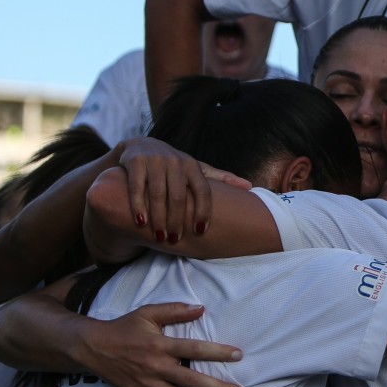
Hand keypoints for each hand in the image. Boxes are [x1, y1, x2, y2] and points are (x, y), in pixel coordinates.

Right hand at [81, 302, 242, 386]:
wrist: (93, 347)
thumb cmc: (124, 328)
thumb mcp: (149, 313)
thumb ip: (175, 310)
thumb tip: (201, 308)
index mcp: (161, 346)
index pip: (195, 349)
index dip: (217, 352)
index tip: (238, 355)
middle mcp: (156, 367)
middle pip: (191, 381)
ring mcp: (147, 385)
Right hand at [118, 137, 249, 243]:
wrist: (140, 146)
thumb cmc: (174, 165)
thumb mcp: (197, 169)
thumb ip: (220, 179)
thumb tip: (250, 187)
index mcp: (193, 166)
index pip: (203, 191)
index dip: (204, 212)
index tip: (201, 232)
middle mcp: (176, 161)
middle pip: (179, 196)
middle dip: (177, 221)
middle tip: (175, 240)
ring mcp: (155, 160)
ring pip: (157, 194)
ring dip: (159, 218)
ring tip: (160, 238)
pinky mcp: (136, 162)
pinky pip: (136, 187)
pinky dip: (138, 206)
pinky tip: (141, 223)